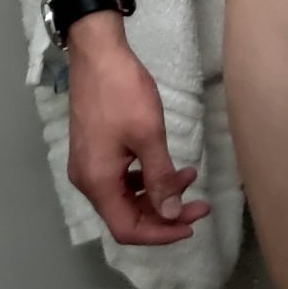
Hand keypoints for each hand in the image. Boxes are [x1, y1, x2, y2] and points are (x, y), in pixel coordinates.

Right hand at [65, 23, 208, 244]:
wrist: (97, 53)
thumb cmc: (123, 92)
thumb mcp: (148, 135)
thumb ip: (160, 178)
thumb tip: (171, 214)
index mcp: (97, 182)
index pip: (127, 229)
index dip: (160, 234)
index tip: (191, 225)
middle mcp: (88, 181)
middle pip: (127, 215)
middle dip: (164, 213)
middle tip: (199, 204)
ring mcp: (89, 165)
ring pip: (126, 196)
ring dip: (157, 193)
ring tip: (189, 176)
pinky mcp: (94, 150)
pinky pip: (121, 178)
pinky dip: (146, 177)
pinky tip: (168, 164)